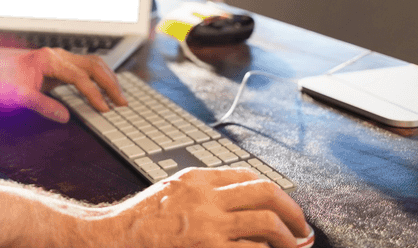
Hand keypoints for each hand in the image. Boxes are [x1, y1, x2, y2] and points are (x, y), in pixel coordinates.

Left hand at [0, 47, 126, 120]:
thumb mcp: (19, 97)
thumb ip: (43, 106)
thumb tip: (65, 117)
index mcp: (49, 60)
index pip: (81, 77)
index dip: (95, 95)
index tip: (105, 110)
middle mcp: (56, 55)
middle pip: (93, 64)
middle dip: (110, 83)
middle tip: (123, 103)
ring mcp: (57, 57)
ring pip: (91, 63)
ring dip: (107, 79)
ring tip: (118, 97)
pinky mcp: (56, 64)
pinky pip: (83, 67)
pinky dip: (97, 78)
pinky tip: (102, 90)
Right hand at [104, 166, 310, 247]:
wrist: (115, 237)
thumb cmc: (141, 219)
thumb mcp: (173, 190)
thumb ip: (204, 191)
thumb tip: (241, 202)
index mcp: (198, 179)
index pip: (249, 177)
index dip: (274, 192)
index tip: (284, 206)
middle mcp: (207, 197)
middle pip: (266, 194)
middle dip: (293, 212)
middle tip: (302, 227)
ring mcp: (209, 225)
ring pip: (267, 222)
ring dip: (288, 237)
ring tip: (294, 247)